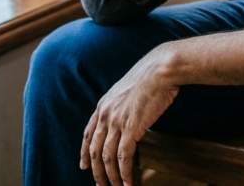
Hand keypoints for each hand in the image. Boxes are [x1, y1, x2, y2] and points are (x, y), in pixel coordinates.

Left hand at [80, 47, 178, 185]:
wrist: (160, 69)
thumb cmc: (151, 77)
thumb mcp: (128, 89)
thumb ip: (123, 104)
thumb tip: (128, 115)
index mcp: (103, 105)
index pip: (87, 134)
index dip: (84, 152)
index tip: (83, 166)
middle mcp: (105, 114)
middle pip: (94, 150)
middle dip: (96, 172)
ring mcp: (117, 121)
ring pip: (107, 158)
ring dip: (111, 177)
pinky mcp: (131, 128)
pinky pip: (123, 157)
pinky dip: (124, 173)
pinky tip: (128, 183)